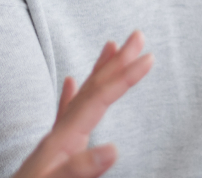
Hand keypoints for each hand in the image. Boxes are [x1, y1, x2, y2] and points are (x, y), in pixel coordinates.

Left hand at [12, 31, 154, 177]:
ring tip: (112, 47)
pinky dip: (71, 96)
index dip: (123, 78)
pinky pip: (64, 115)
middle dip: (117, 63)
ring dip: (99, 72)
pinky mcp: (52, 154)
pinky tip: (68, 82)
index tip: (149, 58)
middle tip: (138, 36)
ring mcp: (55, 143)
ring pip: (81, 97)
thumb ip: (79, 170)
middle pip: (92, 90)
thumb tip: (114, 148)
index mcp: (62, 140)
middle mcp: (59, 135)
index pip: (98, 100)